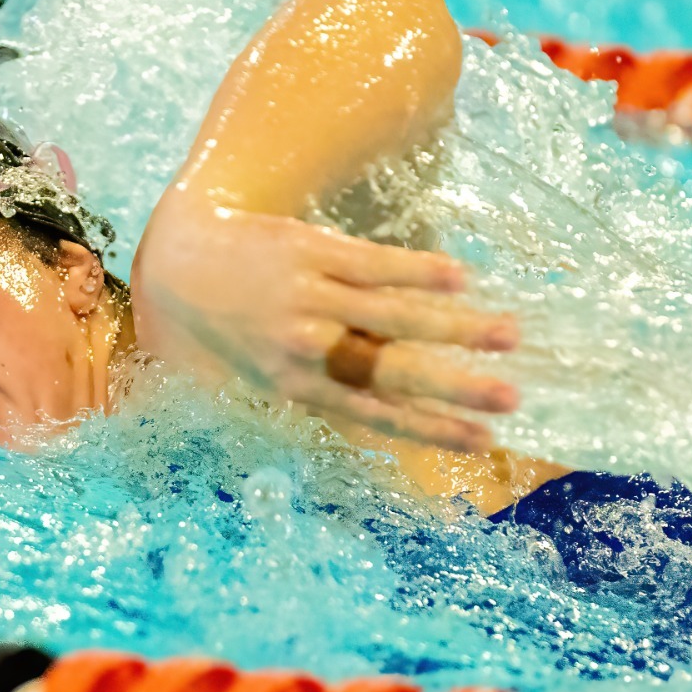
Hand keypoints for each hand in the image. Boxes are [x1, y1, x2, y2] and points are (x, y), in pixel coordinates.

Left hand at [130, 189, 520, 451]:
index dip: (434, 428)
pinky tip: (462, 276)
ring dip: (456, 326)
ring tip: (509, 334)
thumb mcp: (249, 383)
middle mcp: (307, 346)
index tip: (484, 441)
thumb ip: (308, 403)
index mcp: (295, 387)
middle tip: (512, 398)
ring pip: (395, 315)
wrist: (179, 258)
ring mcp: (311, 296)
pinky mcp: (312, 250)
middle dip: (458, 387)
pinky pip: (374, 263)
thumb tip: (361, 439)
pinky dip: (419, 270)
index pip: (378, 414)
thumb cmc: (217, 331)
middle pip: (395, 370)